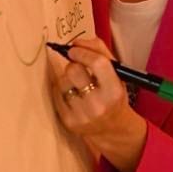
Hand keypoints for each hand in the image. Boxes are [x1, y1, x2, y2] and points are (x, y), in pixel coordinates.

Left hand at [46, 36, 147, 171]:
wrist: (112, 129)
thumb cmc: (113, 95)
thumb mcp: (116, 73)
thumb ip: (100, 51)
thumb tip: (76, 42)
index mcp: (114, 91)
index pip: (98, 63)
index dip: (83, 52)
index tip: (74, 49)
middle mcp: (99, 105)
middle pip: (74, 70)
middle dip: (73, 63)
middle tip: (76, 65)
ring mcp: (82, 115)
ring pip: (62, 82)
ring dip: (67, 77)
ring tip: (77, 83)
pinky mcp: (68, 122)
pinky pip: (56, 94)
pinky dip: (61, 89)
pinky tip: (71, 93)